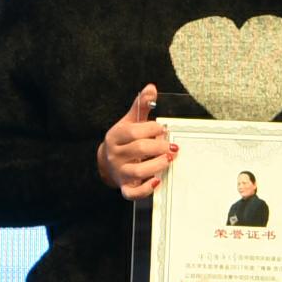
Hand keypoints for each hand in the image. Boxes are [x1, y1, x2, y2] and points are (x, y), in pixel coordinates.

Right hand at [96, 83, 175, 203]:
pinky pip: (133, 193)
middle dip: (159, 146)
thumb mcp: (129, 122)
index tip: (163, 129)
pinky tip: (157, 181)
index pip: (134, 132)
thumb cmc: (124, 140)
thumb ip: (140, 106)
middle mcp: (115, 155)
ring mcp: (119, 172)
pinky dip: (146, 189)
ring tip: (169, 159)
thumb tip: (151, 88)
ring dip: (157, 165)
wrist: (108, 163)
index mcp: (115, 136)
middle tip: (173, 146)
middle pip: (139, 150)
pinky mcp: (125, 187)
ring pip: (138, 172)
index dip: (152, 129)